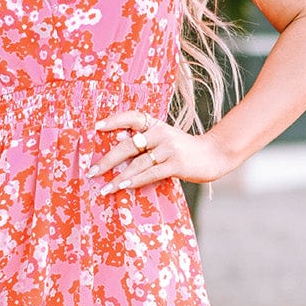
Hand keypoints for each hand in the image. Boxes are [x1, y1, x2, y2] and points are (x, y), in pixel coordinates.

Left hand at [89, 110, 234, 191]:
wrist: (214, 155)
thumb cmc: (184, 150)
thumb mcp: (165, 140)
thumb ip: (145, 142)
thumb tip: (117, 146)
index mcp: (156, 125)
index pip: (132, 117)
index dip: (115, 120)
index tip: (97, 128)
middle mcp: (161, 133)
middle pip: (129, 145)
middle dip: (108, 160)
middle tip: (92, 172)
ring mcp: (169, 148)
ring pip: (138, 163)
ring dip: (118, 177)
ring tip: (104, 188)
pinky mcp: (176, 164)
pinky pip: (151, 173)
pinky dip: (135, 180)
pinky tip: (124, 186)